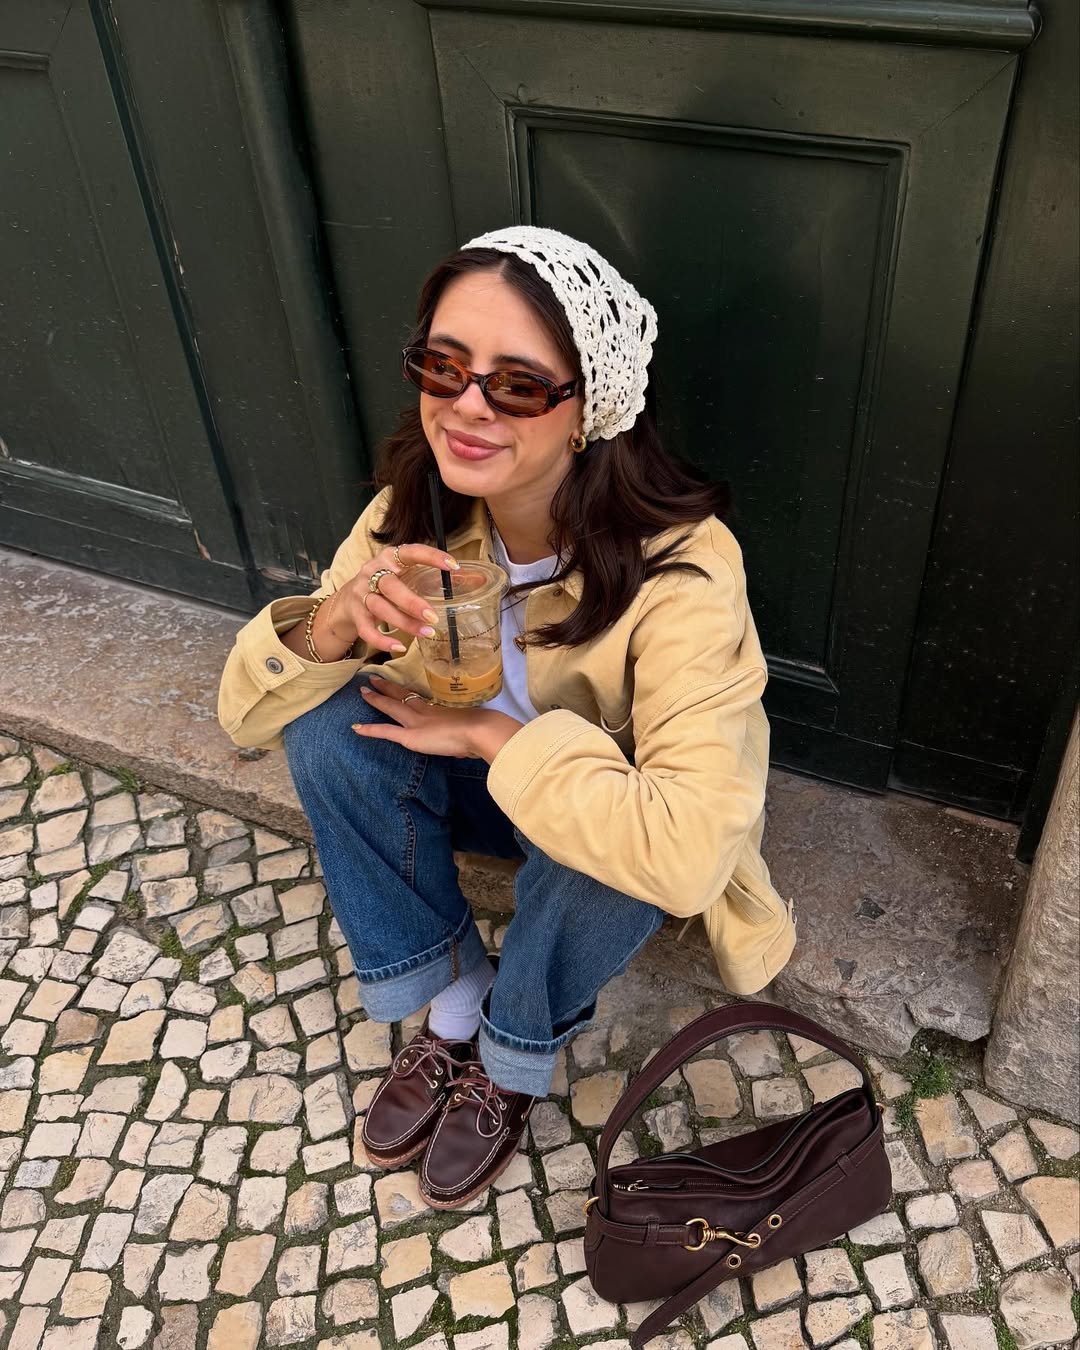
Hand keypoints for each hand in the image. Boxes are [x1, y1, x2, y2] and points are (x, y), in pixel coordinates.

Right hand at [331, 543, 461, 655]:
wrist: (346, 602)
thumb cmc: (386, 587)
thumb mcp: (406, 576)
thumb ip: (433, 578)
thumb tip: (479, 580)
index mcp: (390, 557)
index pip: (411, 551)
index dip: (431, 556)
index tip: (453, 566)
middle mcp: (372, 572)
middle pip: (390, 585)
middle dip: (412, 602)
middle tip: (434, 616)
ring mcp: (361, 593)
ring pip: (381, 608)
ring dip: (404, 623)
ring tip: (427, 633)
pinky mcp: (354, 614)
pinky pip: (367, 630)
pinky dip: (382, 641)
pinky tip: (399, 647)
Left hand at [353, 676, 522, 761]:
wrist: (479, 730)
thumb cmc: (480, 730)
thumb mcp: (471, 728)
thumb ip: (464, 734)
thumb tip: (465, 744)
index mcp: (438, 708)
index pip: (417, 697)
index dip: (406, 691)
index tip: (398, 684)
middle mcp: (424, 711)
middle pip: (401, 695)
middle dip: (387, 687)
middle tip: (373, 678)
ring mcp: (415, 722)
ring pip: (390, 706)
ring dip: (376, 699)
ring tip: (363, 691)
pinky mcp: (410, 737)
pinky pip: (385, 731)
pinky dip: (370, 730)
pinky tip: (356, 728)